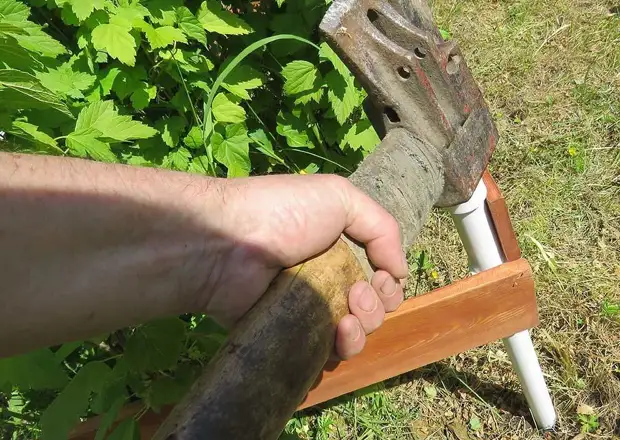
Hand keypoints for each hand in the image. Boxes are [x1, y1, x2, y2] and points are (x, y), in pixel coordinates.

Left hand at [202, 174, 407, 358]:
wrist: (228, 242)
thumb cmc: (285, 213)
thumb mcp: (341, 197)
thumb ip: (382, 227)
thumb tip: (401, 271)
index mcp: (338, 250)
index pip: (379, 279)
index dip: (389, 284)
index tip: (382, 278)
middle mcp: (325, 281)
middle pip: (370, 310)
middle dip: (376, 307)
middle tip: (356, 294)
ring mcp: (305, 311)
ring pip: (351, 337)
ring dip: (362, 330)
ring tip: (345, 318)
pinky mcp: (286, 336)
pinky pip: (322, 356)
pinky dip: (338, 351)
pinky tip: (335, 337)